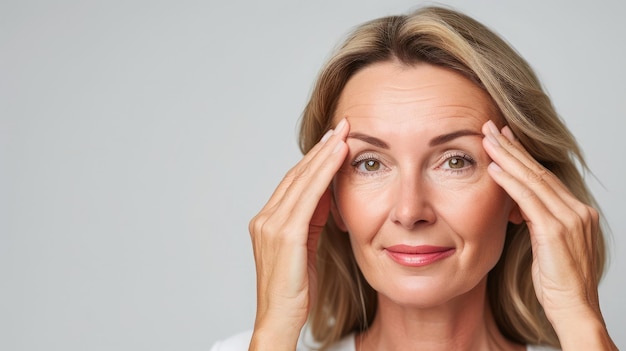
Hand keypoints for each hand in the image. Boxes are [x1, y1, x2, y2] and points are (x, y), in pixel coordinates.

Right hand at [248, 119, 348, 349]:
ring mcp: (271, 226)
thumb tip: (326, 196)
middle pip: (296, 176)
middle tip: (341, 127)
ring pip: (301, 181)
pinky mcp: (284, 235)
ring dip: (324, 155)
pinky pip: (307, 197)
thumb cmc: (294, 291)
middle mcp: (265, 219)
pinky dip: (323, 173)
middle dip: (321, 150)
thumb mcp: (305, 250)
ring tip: (343, 134)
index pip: (294, 183)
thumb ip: (312, 221)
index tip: (333, 141)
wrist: (279, 320)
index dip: (314, 160)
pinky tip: (337, 157)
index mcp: (268, 222)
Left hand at [482, 120, 615, 349]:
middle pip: (539, 171)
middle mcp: (577, 211)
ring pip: (534, 180)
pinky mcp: (557, 231)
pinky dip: (510, 182)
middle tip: (491, 126)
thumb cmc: (558, 284)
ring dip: (507, 157)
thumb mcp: (547, 247)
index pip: (544, 177)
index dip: (522, 156)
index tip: (503, 139)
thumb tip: (515, 208)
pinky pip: (529, 200)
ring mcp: (570, 219)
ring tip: (487, 139)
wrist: (575, 311)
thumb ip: (536, 222)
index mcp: (577, 212)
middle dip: (512, 147)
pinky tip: (494, 168)